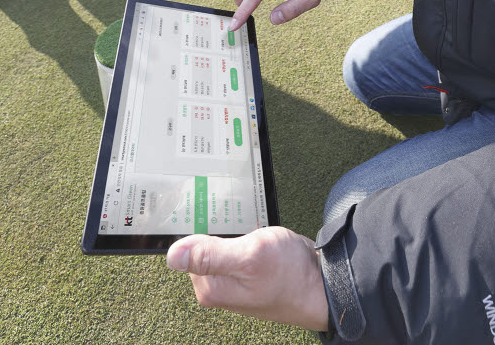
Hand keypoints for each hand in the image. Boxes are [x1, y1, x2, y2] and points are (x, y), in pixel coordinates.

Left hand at [166, 226, 328, 331]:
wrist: (322, 286)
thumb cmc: (290, 276)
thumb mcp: (249, 257)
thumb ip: (211, 255)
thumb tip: (172, 255)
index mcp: (210, 286)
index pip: (186, 247)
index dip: (196, 223)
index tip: (208, 208)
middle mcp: (218, 285)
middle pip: (201, 243)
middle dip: (216, 224)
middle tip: (235, 216)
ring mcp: (233, 278)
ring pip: (220, 241)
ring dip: (232, 227)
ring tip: (247, 224)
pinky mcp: (246, 271)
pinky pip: (236, 245)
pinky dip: (244, 233)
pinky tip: (256, 230)